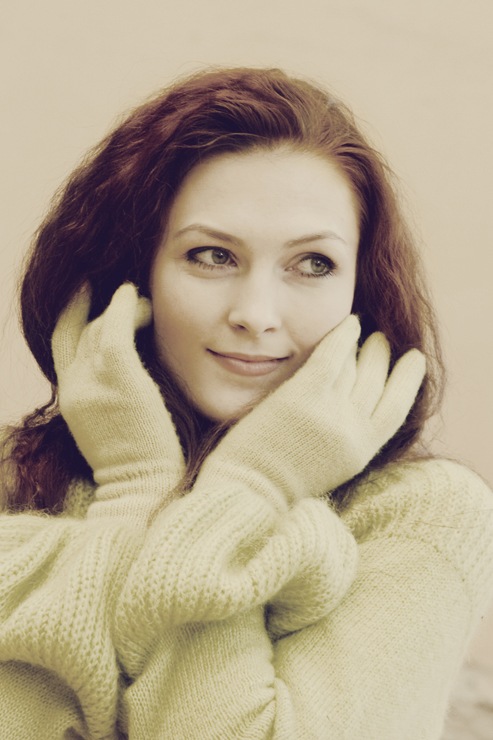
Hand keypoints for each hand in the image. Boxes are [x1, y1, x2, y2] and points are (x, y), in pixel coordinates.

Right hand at [52, 283, 184, 523]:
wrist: (142, 487)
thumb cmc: (138, 460)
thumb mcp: (106, 424)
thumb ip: (105, 393)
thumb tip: (121, 367)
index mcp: (71, 397)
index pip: (62, 342)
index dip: (71, 313)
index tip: (83, 294)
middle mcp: (75, 385)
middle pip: (82, 331)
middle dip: (98, 307)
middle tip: (118, 291)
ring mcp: (94, 380)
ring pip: (101, 327)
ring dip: (124, 309)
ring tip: (144, 304)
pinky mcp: (120, 377)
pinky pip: (116, 327)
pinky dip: (124, 307)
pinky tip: (135, 296)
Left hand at [193, 315, 425, 510]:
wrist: (247, 492)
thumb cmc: (277, 479)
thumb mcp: (329, 465)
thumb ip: (348, 437)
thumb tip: (357, 401)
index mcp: (360, 451)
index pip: (398, 407)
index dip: (409, 379)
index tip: (414, 359)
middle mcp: (351, 429)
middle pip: (378, 379)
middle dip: (383, 355)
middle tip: (380, 340)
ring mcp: (330, 411)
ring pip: (359, 363)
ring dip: (365, 342)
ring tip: (363, 330)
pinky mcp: (305, 394)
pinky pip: (333, 353)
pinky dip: (343, 334)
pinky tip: (348, 322)